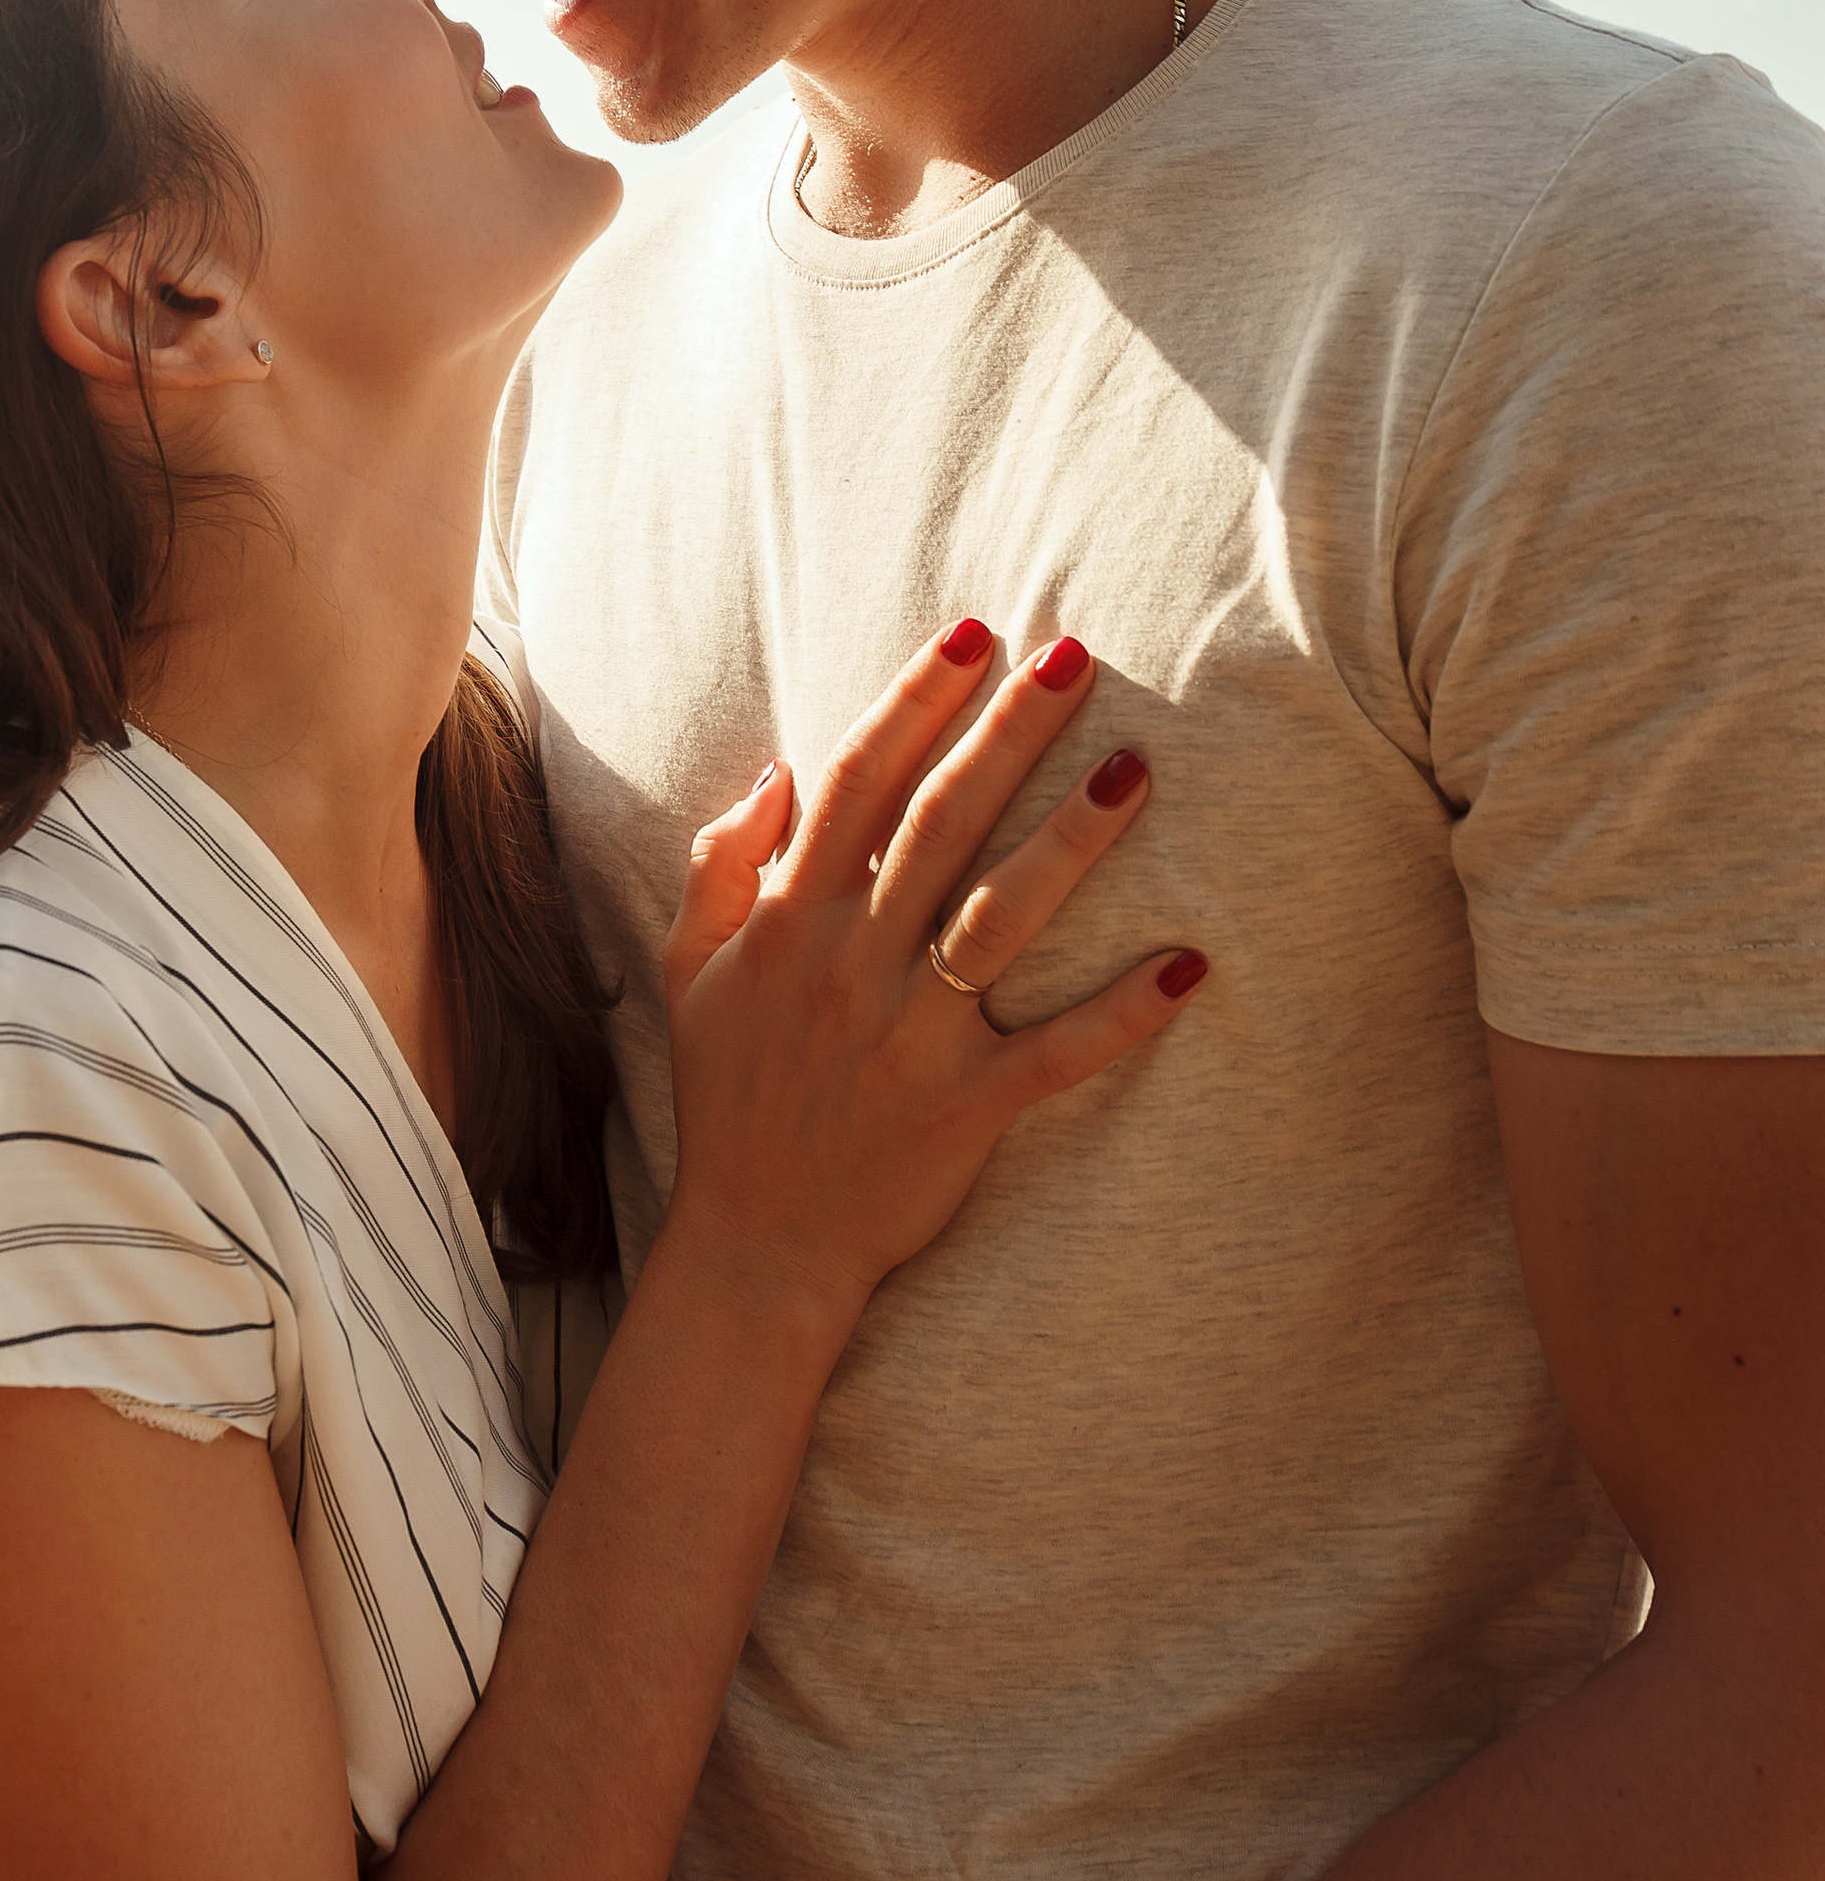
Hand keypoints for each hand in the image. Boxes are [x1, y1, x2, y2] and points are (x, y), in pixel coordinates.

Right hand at [662, 625, 1200, 1325]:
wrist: (754, 1247)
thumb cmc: (728, 1097)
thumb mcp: (693, 971)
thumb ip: (723, 866)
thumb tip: (780, 773)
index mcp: (793, 921)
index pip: (857, 783)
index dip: (915, 701)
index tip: (971, 634)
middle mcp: (853, 965)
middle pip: (940, 825)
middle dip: (1007, 734)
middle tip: (1075, 657)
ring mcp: (912, 1039)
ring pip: (1001, 920)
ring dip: (1071, 843)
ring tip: (1136, 770)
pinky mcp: (965, 1111)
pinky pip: (1055, 1055)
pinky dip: (1121, 1014)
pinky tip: (1188, 965)